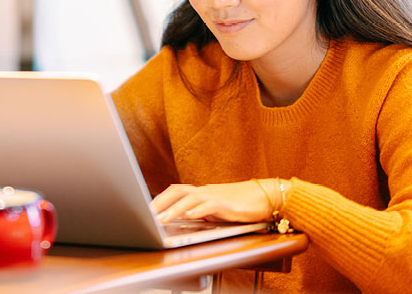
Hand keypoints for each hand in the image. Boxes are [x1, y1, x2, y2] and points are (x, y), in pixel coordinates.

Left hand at [151, 181, 273, 223]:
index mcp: (201, 193)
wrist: (266, 197)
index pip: (175, 191)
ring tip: (161, 219)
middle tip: (147, 214)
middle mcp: (205, 191)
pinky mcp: (228, 204)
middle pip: (177, 191)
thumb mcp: (215, 209)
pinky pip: (210, 205)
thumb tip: (182, 218)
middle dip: (160, 202)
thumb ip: (200, 211)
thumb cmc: (241, 204)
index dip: (159, 199)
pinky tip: (189, 215)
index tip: (146, 209)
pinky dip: (198, 210)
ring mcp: (216, 196)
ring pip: (190, 198)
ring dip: (174, 209)